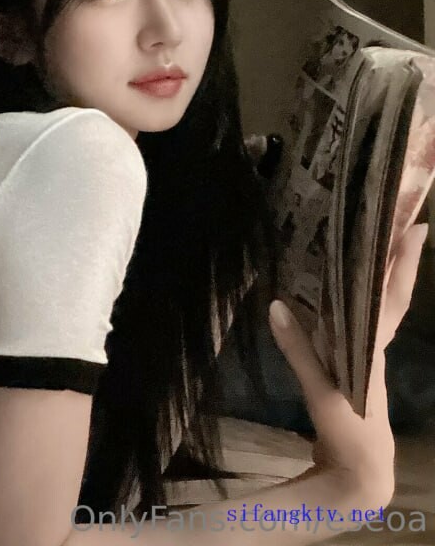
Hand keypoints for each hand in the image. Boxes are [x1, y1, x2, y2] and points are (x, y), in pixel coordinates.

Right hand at [268, 220, 428, 508]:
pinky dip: (354, 298)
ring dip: (380, 273)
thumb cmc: (349, 431)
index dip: (403, 264)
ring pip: (376, 304)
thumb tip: (275, 304)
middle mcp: (374, 344)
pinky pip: (357, 319)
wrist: (361, 473)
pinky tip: (337, 286)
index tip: (415, 226)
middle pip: (391, 293)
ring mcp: (366, 354)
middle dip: (398, 257)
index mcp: (373, 348)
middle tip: (401, 217)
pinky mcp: (353, 363)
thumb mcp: (323, 393)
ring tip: (373, 239)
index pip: (391, 297)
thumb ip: (300, 351)